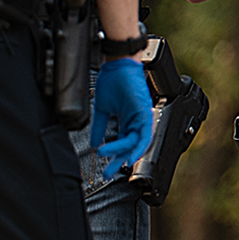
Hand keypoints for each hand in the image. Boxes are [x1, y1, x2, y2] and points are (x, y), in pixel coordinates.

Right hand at [88, 57, 152, 177]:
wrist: (117, 65)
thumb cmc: (111, 81)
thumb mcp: (101, 109)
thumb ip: (98, 127)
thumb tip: (93, 143)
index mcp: (126, 121)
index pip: (121, 144)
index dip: (113, 156)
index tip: (104, 169)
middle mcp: (135, 122)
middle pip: (129, 148)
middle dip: (118, 162)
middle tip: (108, 174)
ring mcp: (141, 118)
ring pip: (136, 144)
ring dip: (125, 155)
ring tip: (114, 164)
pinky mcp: (145, 114)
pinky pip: (144, 136)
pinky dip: (137, 147)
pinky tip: (128, 156)